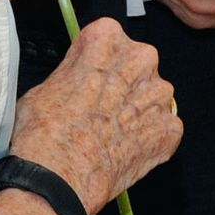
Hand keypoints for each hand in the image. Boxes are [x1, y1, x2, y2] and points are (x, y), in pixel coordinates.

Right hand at [10, 17, 181, 214]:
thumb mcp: (45, 84)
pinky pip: (163, 129)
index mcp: (107, 38)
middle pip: (136, 64)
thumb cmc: (45, 132)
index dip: (97, 63)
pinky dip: (148, 140)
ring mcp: (159, 94)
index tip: (89, 79)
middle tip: (100, 110)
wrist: (58, 177)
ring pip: (152, 96)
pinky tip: (124, 151)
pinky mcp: (169, 128)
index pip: (108, 39)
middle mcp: (140, 58)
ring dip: (137, 112)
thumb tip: (76, 80)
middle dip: (123, 84)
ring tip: (110, 134)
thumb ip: (74, 72)